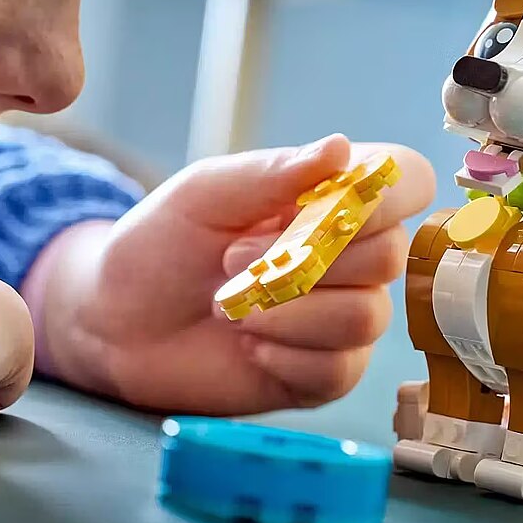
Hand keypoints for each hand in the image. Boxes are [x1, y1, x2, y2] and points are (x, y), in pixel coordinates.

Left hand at [25, 135, 434, 414]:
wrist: (115, 322)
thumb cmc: (162, 245)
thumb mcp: (205, 194)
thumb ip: (272, 173)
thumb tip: (339, 148)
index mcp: (332, 197)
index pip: (408, 181)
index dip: (386, 196)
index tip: (327, 207)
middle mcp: (352, 256)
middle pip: (390, 254)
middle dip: (304, 259)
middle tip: (232, 259)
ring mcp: (343, 318)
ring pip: (365, 316)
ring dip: (287, 310)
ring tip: (232, 306)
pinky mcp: (325, 374)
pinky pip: (339, 368)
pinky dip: (283, 353)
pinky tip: (248, 344)